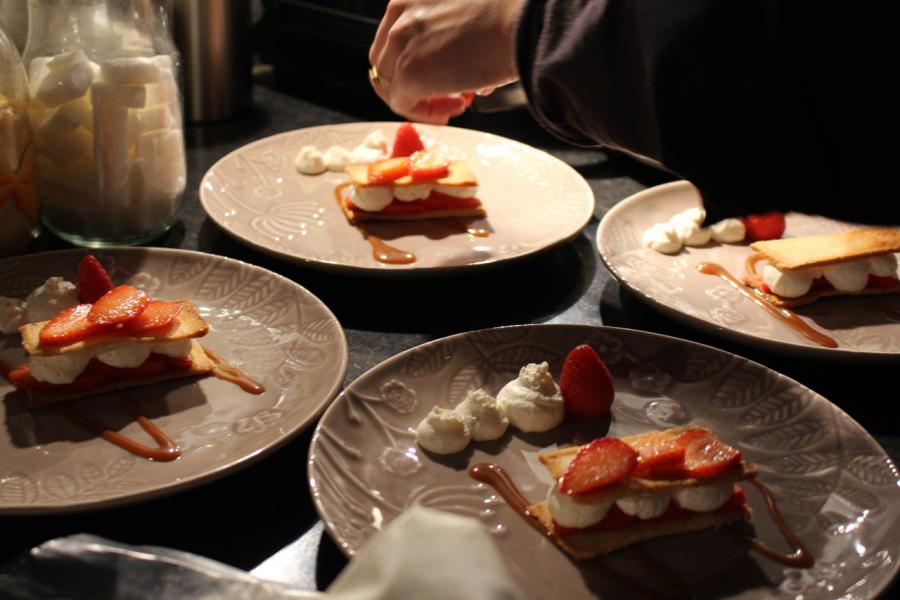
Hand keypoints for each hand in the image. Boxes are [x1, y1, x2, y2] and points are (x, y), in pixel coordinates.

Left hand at [369, 0, 523, 123]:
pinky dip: (424, 114)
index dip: (414, 61)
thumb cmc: (510, 19)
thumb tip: (468, 79)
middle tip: (446, 96)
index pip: (395, 36)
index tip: (439, 75)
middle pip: (386, 61)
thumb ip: (455, 42)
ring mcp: (401, 44)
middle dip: (413, 83)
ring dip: (420, 100)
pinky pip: (403, 104)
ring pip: (391, 85)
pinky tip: (451, 112)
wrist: (522, 25)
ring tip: (453, 106)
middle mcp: (400, 14)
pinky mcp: (408, 73)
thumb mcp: (471, 18)